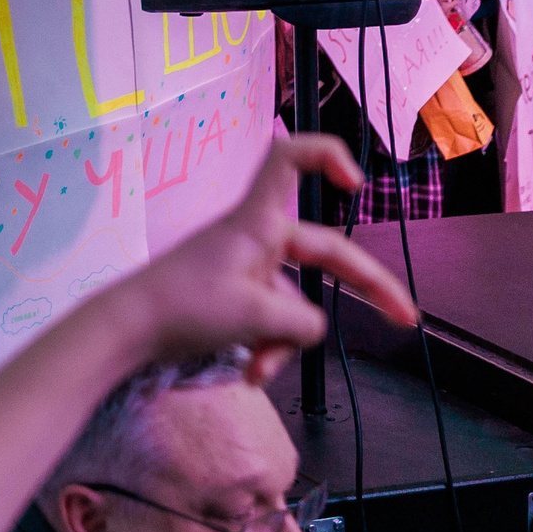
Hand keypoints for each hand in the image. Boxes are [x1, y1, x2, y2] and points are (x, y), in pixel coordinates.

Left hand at [108, 134, 415, 383]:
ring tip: (258, 368)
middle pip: (325, 252)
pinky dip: (266, 348)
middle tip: (406, 318)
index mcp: (259, 223)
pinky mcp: (233, 296)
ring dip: (285, 342)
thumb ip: (302, 322)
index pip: (290, 159)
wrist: (126, 331)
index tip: (358, 184)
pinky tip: (250, 375)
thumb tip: (314, 325)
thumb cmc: (185, 307)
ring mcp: (245, 268)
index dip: (327, 156)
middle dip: (366, 288)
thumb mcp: (257, 316)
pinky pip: (270, 320)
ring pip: (295, 302)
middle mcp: (256, 238)